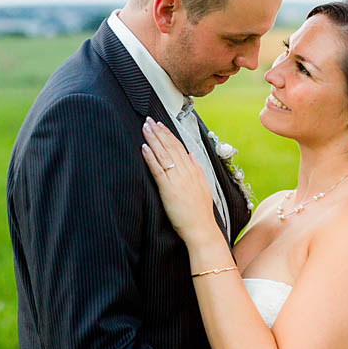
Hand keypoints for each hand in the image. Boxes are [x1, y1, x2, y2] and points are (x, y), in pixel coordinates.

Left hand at [141, 117, 217, 244]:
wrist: (201, 228)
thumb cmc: (200, 212)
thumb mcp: (203, 186)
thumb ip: (196, 169)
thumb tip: (191, 155)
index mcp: (194, 170)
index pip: (179, 147)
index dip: (168, 134)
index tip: (160, 124)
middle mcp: (186, 171)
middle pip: (170, 146)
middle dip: (158, 132)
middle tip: (148, 120)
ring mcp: (177, 179)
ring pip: (163, 154)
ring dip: (153, 139)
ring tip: (145, 127)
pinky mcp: (168, 189)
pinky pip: (158, 170)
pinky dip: (150, 157)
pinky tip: (144, 147)